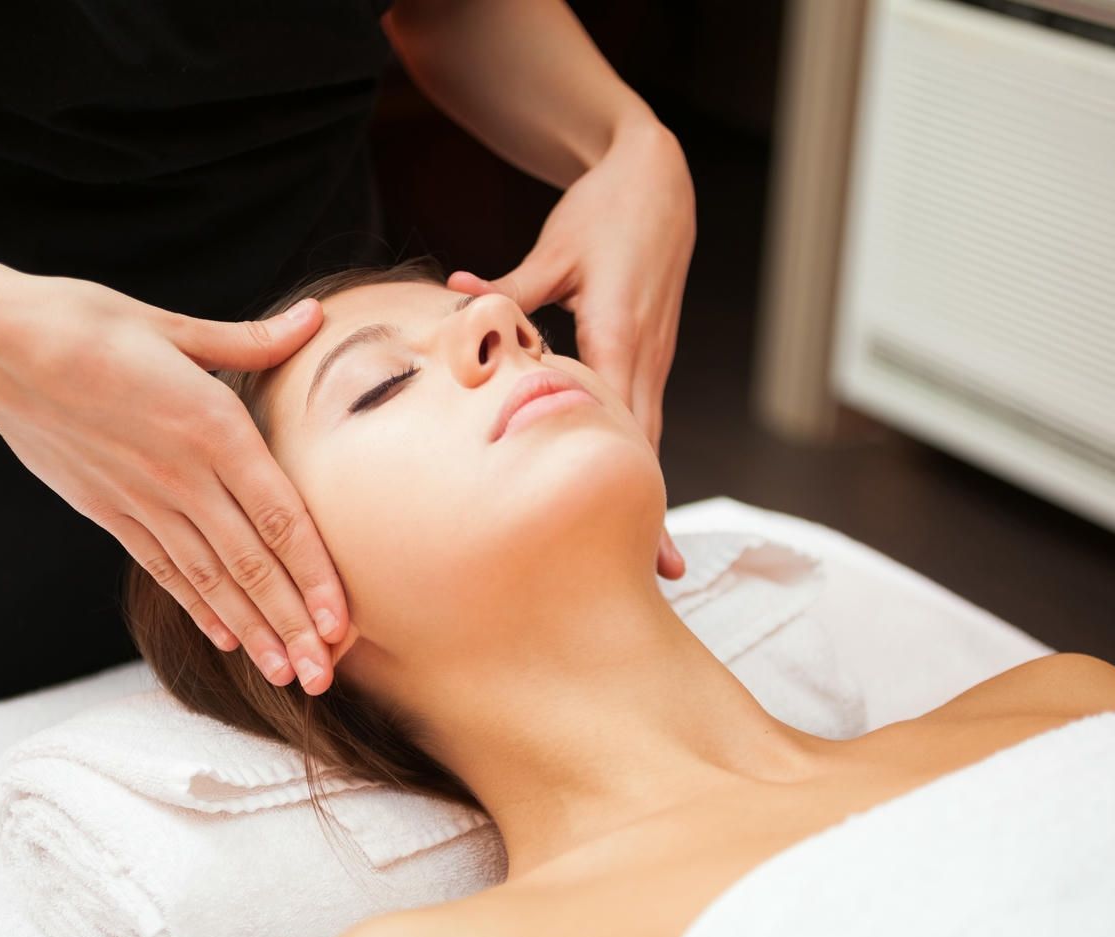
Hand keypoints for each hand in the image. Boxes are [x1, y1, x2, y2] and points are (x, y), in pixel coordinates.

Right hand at [0, 263, 351, 693]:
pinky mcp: (105, 511)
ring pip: (209, 578)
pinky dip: (198, 606)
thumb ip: (250, 341)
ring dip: (252, 631)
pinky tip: (227, 638)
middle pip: (250, 563)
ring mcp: (140, 499)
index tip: (342, 624)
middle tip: (325, 678)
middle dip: (291, 625)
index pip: (280, 516)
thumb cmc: (82, 320)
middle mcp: (181, 474)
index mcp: (211, 424)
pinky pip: (162, 568)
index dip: (315, 576)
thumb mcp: (171, 324)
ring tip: (286, 675)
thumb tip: (314, 317)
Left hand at [446, 120, 694, 579]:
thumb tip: (458, 298)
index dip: (627, 484)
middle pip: (644, 449)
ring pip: (647, 438)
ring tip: (653, 558)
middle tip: (653, 578)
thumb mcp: (555, 250)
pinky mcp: (650, 353)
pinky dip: (637, 458)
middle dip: (652, 513)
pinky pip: (641, 414)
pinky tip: (632, 496)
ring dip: (649, 494)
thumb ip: (508, 286)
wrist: (656, 179)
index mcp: (619, 335)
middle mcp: (645, 355)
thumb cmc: (605, 211)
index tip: (634, 536)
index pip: (622, 424)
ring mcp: (653, 357)